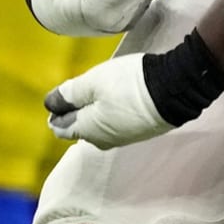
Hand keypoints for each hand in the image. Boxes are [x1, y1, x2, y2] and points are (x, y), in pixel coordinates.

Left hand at [45, 54, 172, 148]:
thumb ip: (70, 93)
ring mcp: (122, 138)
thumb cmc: (127, 84)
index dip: (56, 112)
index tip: (60, 96)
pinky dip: (110, 113)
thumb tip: (50, 104)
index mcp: (87, 131)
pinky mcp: (139, 132)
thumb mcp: (94, 82)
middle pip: (80, 128)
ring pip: (98, 128)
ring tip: (98, 93)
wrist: (173, 90)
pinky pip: (115, 125)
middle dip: (76, 112)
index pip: (61, 128)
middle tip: (80, 90)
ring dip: (94, 112)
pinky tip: (116, 100)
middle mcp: (102, 141)